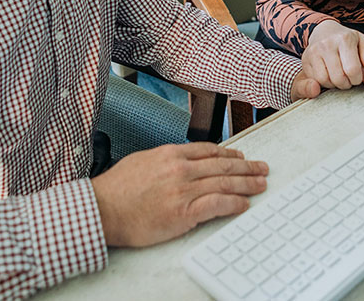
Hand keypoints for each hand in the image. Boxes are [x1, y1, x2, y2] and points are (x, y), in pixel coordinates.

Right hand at [91, 143, 268, 247]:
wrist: (102, 209)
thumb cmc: (116, 189)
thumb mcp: (142, 161)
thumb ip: (165, 160)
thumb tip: (180, 161)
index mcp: (171, 154)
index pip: (209, 151)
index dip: (229, 154)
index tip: (241, 158)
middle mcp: (181, 168)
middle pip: (223, 165)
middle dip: (246, 167)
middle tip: (261, 168)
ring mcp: (184, 190)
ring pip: (225, 183)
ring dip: (247, 184)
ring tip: (260, 184)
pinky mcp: (184, 212)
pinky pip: (217, 204)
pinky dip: (233, 203)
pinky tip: (243, 204)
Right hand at [301, 20, 363, 98]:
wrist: (323, 31)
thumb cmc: (347, 40)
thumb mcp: (363, 43)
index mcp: (345, 39)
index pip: (353, 70)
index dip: (358, 79)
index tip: (358, 77)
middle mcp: (328, 44)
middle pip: (340, 79)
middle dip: (347, 83)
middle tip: (349, 78)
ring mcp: (314, 51)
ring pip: (327, 81)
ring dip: (336, 84)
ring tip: (339, 75)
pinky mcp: (305, 59)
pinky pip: (316, 81)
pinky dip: (325, 83)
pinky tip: (329, 75)